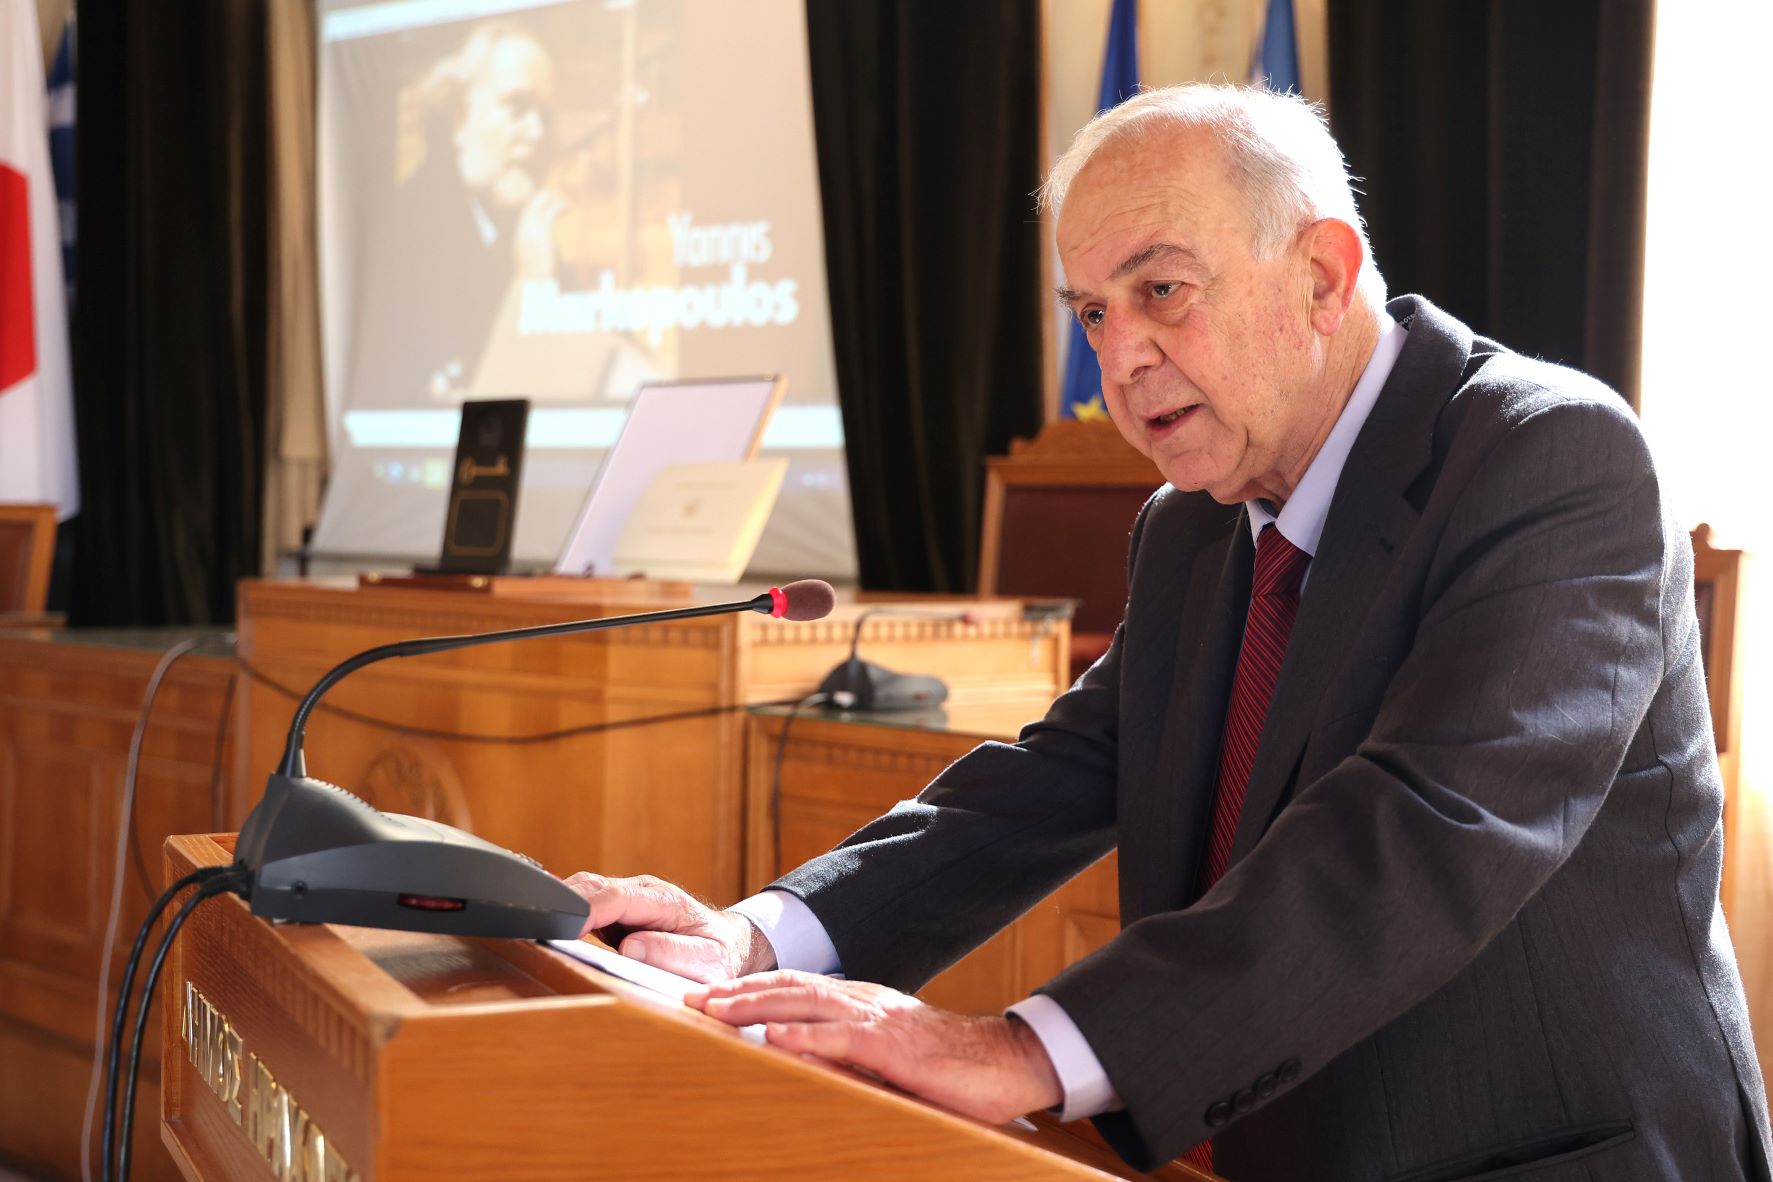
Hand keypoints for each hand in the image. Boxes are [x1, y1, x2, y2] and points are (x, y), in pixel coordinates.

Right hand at [512, 188, 567, 278]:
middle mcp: (523, 227)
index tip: (555, 203)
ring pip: (541, 202)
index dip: (542, 202)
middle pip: (534, 200)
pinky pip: (551, 211)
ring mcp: (531, 229)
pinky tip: (570, 208)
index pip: (529, 207)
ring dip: (557, 199)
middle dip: (550, 196)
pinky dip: (561, 206)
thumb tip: (551, 249)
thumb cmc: (535, 275)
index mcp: (520, 231)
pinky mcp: (542, 233)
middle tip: (564, 201)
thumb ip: (540, 249)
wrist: (531, 282)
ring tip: (569, 205)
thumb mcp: (536, 259)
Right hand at [560, 872, 775, 982]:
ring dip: (561, 907)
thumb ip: (672, 953)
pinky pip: (585, 904)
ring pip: (584, 891)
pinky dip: (566, 913)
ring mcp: (628, 898)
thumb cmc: (718, 954)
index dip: (587, 910)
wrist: (727, 943)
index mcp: (664, 900)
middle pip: (593, 886)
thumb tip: (631, 947)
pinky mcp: (617, 910)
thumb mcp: (706, 961)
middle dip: (564, 903)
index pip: (616, 898)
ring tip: (539, 930)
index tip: (564, 928)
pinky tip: (551, 928)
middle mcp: (642, 892)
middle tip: (539, 930)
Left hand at [686, 972, 1062, 1123]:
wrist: (1005, 1062)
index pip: (796, 988)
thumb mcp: (887, 1059)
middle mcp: (864, 1001)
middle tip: (692, 999)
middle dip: (738, 992)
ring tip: (715, 1010)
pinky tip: (775, 1037)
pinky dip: (805, 1035)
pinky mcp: (894, 1046)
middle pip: (790, 987)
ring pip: (807, 1004)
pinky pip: (842, 1038)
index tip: (710, 997)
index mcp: (862, 1003)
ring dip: (756, 1005)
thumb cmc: (950, 1068)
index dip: (750, 990)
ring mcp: (879, 1019)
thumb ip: (847, 1052)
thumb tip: (799, 1057)